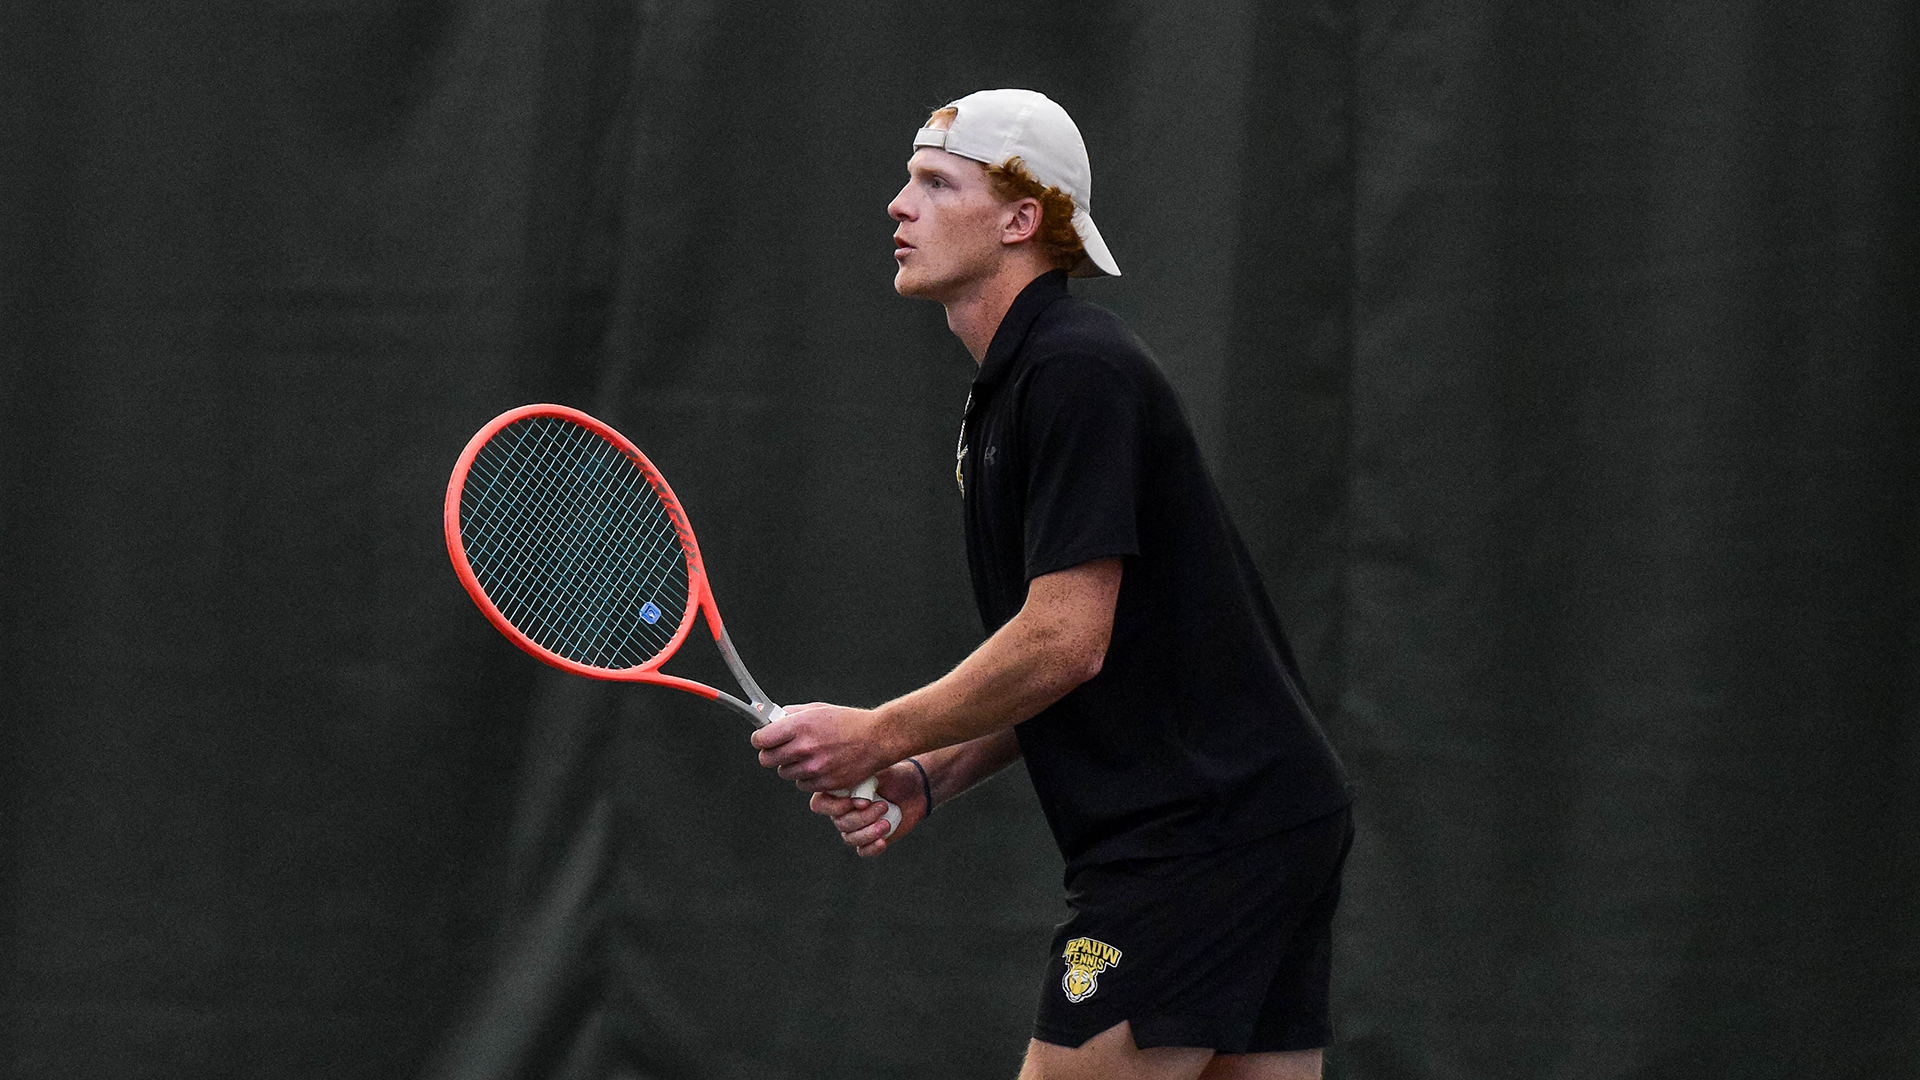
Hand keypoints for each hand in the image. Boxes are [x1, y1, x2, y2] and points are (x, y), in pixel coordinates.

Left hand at [748, 702, 891, 793]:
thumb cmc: (849, 722)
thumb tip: (770, 719)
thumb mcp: (819, 709)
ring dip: (791, 766)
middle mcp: (804, 748)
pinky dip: (807, 778)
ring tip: (808, 756)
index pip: (760, 740)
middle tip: (782, 749)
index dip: (760, 739)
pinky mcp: (824, 783)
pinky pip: (802, 785)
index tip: (764, 739)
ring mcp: (814, 768)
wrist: (878, 739)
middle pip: (766, 760)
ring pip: (784, 773)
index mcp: (800, 726)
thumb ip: (791, 714)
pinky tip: (820, 766)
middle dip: (771, 754)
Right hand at [809, 761, 928, 856]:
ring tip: (887, 823)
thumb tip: (853, 792)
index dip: (836, 807)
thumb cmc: (891, 777)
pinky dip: (871, 848)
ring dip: (869, 832)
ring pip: (850, 838)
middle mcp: (841, 811)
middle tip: (883, 806)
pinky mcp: (868, 840)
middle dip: (863, 817)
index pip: (819, 805)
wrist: (913, 789)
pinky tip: (883, 841)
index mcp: (837, 793)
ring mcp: (853, 828)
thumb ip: (859, 778)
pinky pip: (862, 851)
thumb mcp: (875, 771)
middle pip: (840, 823)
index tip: (861, 802)